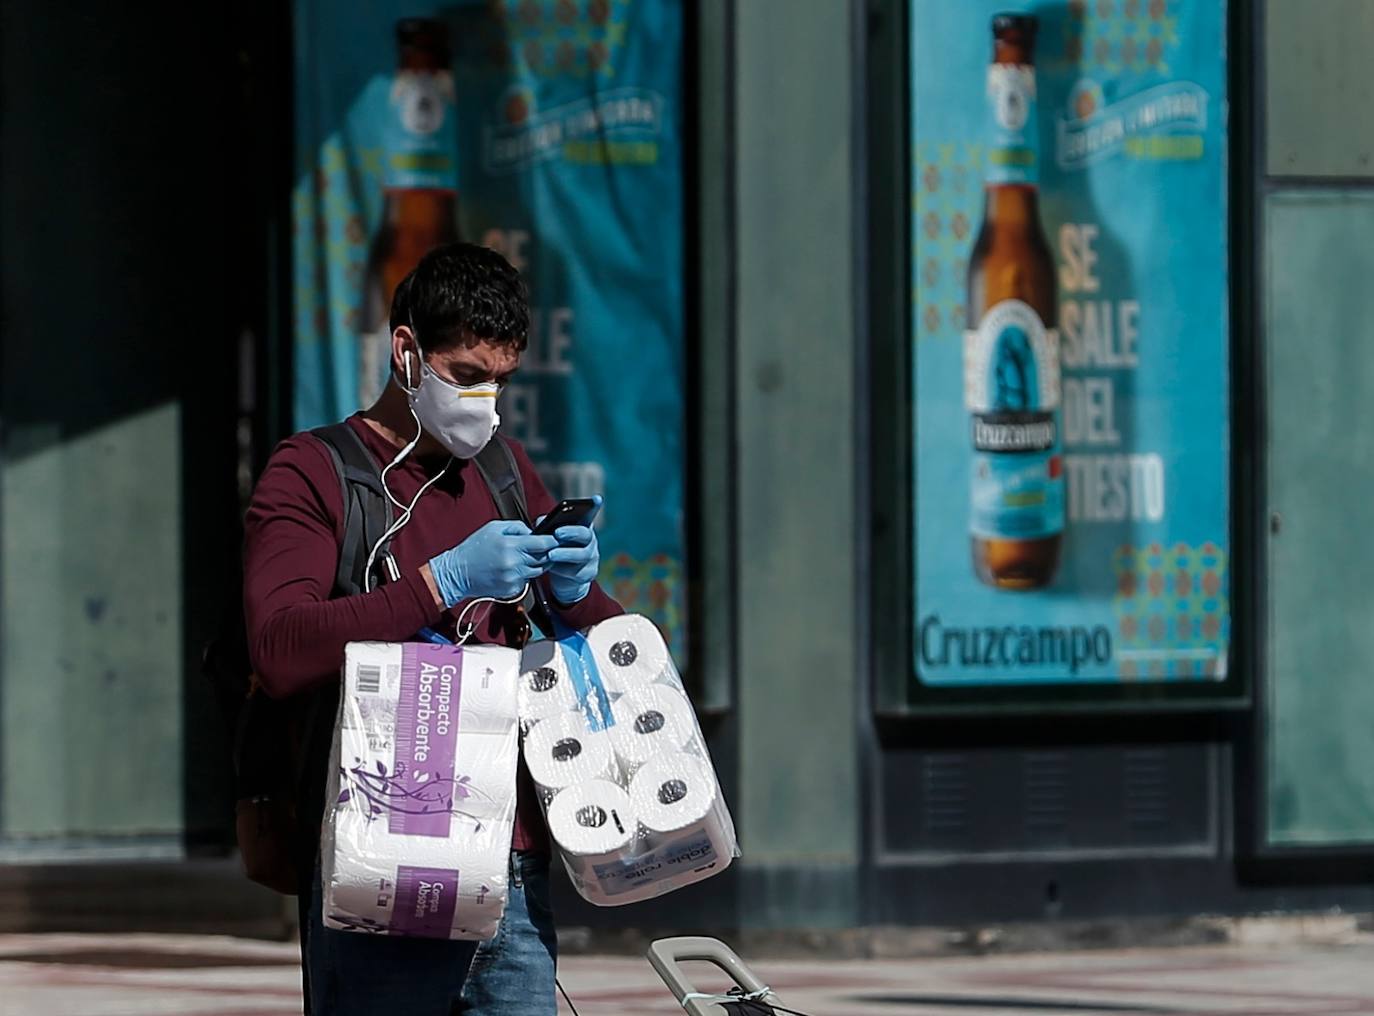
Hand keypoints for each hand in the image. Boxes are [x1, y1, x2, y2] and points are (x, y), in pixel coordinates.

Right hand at [427, 520, 556, 607]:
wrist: (457, 572)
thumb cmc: (474, 548)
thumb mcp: (493, 528)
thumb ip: (517, 527)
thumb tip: (533, 532)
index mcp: (511, 545)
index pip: (543, 544)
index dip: (552, 541)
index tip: (555, 539)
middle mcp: (514, 563)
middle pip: (544, 559)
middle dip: (545, 553)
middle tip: (539, 549)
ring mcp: (513, 578)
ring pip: (537, 571)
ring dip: (534, 564)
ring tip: (521, 558)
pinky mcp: (511, 590)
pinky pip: (527, 581)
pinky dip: (523, 575)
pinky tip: (511, 569)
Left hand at [545, 522, 600, 605]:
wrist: (564, 577)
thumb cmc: (556, 551)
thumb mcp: (550, 538)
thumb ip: (547, 527)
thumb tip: (541, 521)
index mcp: (582, 526)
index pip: (584, 518)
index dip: (572, 523)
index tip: (557, 529)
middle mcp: (590, 541)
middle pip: (586, 535)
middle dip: (571, 533)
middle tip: (556, 534)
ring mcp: (591, 558)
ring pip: (583, 554)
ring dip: (565, 553)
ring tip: (551, 554)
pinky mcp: (588, 573)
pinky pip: (578, 572)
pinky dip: (562, 570)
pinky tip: (551, 567)